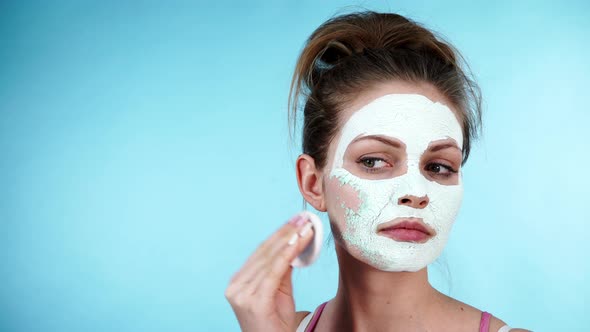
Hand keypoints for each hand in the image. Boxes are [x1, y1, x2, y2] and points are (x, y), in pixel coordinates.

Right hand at [225, 214, 314, 331]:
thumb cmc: (275, 324)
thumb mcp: (279, 292)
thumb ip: (281, 270)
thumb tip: (293, 243)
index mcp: (238, 281)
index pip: (260, 252)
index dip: (279, 234)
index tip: (295, 220)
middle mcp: (236, 286)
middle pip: (264, 252)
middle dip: (286, 232)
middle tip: (303, 218)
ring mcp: (242, 294)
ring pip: (270, 259)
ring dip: (290, 240)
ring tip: (305, 227)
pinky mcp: (253, 301)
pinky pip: (274, 271)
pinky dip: (288, 254)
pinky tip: (298, 242)